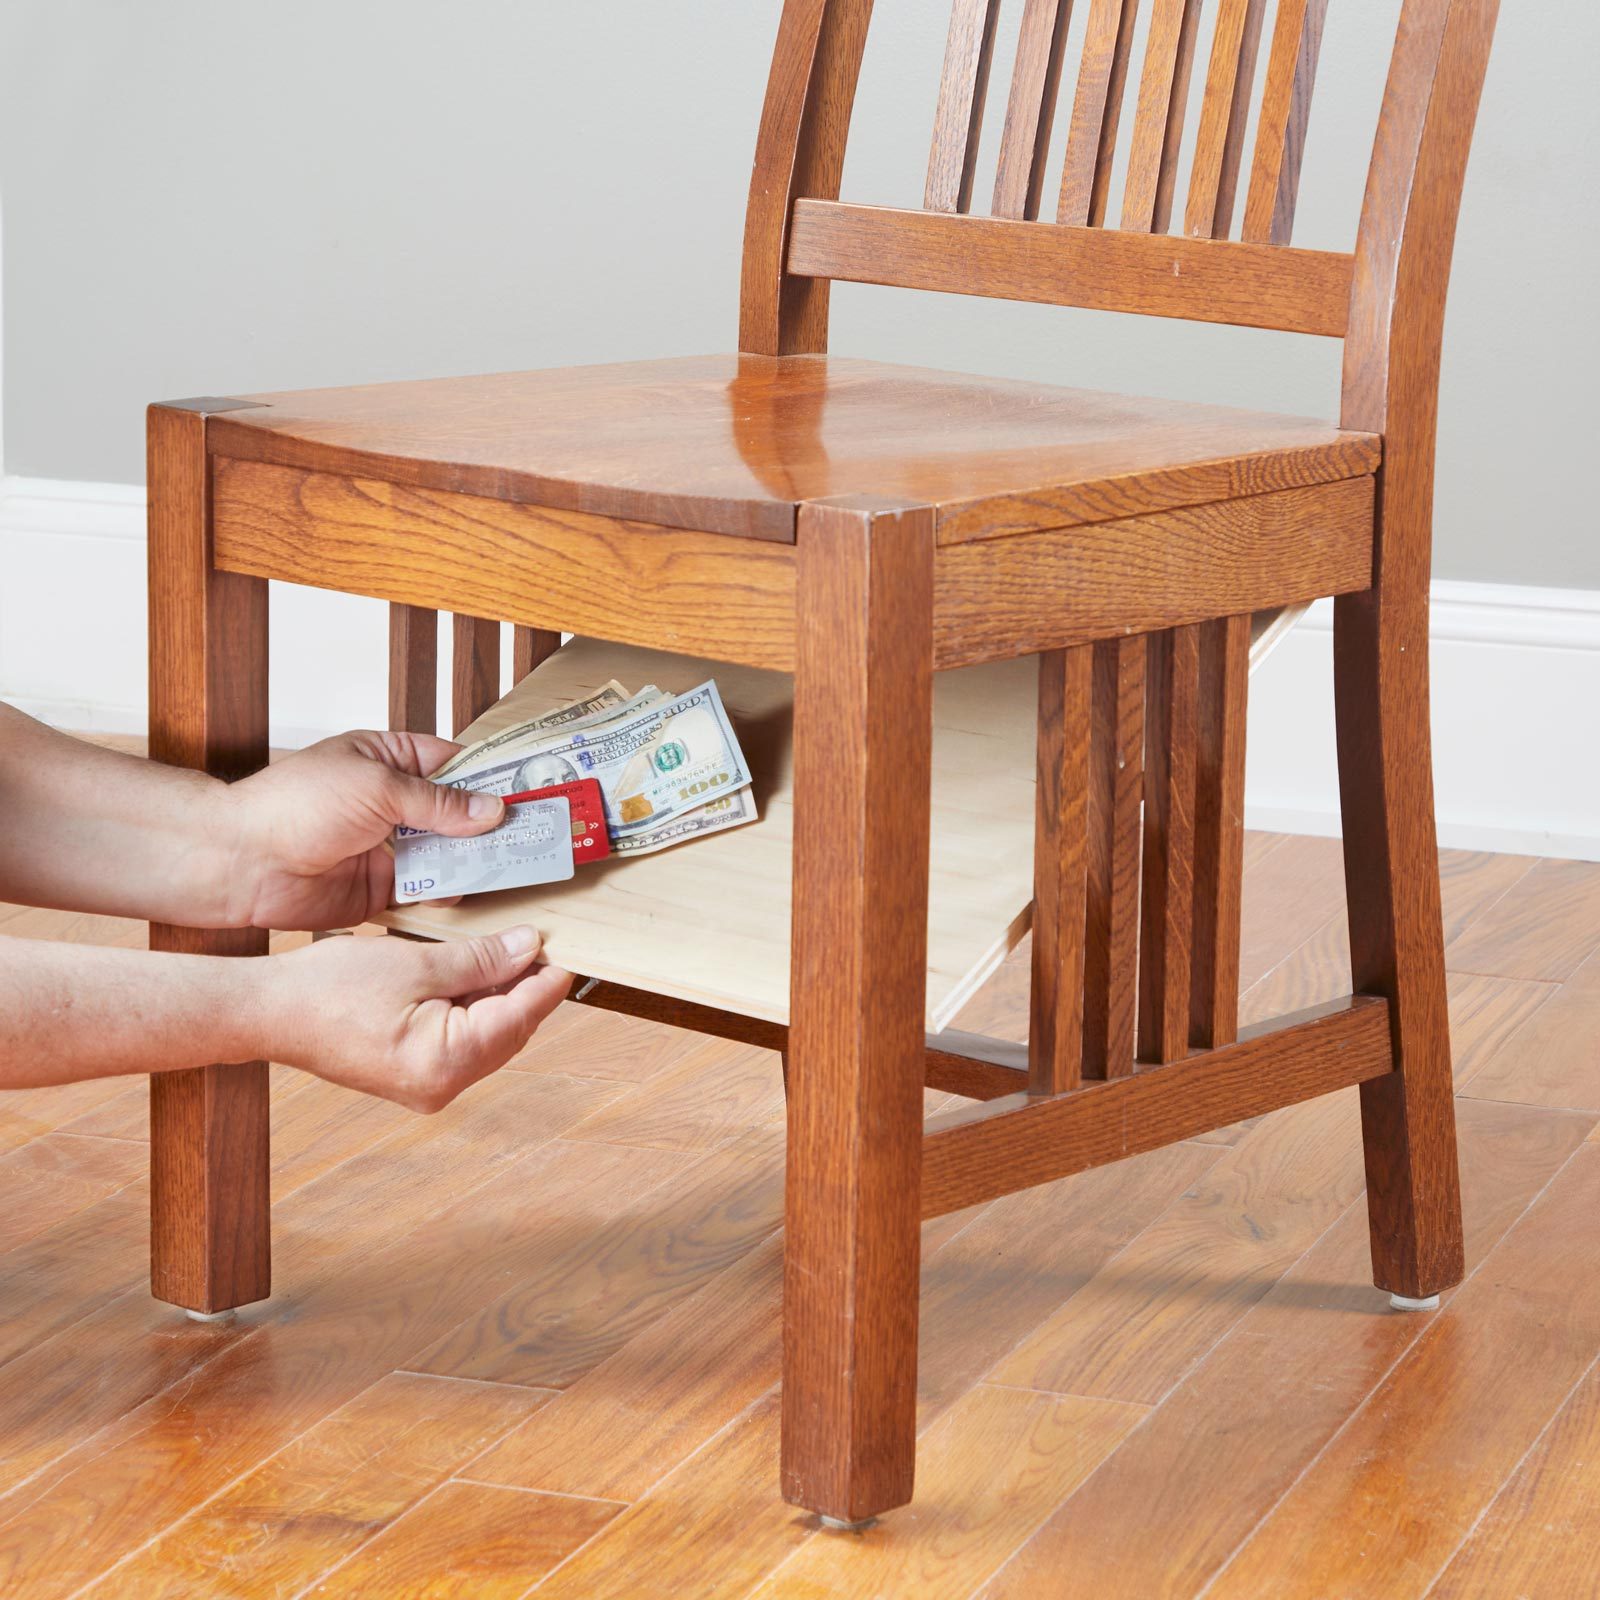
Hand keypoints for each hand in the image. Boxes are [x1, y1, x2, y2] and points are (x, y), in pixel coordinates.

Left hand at [226, 730, 504, 929]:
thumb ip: (438, 804)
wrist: (240, 863)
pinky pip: (426, 890)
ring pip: (447, 853)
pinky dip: (448, 893)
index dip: (490, 777)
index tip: (531, 789)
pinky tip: (472, 893)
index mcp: (388, 760)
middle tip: (536, 833)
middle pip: (457, 813)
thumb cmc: (296, 806)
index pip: (453, 764)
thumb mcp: (376, 789)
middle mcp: (392, 803)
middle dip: (491, 824)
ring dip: (475, 860)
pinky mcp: (381, 888)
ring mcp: (388, 847)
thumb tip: (491, 810)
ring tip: (515, 865)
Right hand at [261, 927, 572, 1111]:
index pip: (520, 1018)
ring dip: (498, 995)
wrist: (267, 1012)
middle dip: (524, 986)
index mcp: (446, 1063)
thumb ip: (481, 959)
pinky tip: (471, 972)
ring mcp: (425, 1085)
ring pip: (485, 1035)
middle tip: (538, 942)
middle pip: (507, 1030)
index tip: (568, 950)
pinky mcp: (411, 1075)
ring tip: (506, 950)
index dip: (546, 981)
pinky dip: (470, 1007)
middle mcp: (441, 1086)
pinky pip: (459, 1040)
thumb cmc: (330, 989)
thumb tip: (529, 948)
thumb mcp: (416, 962)